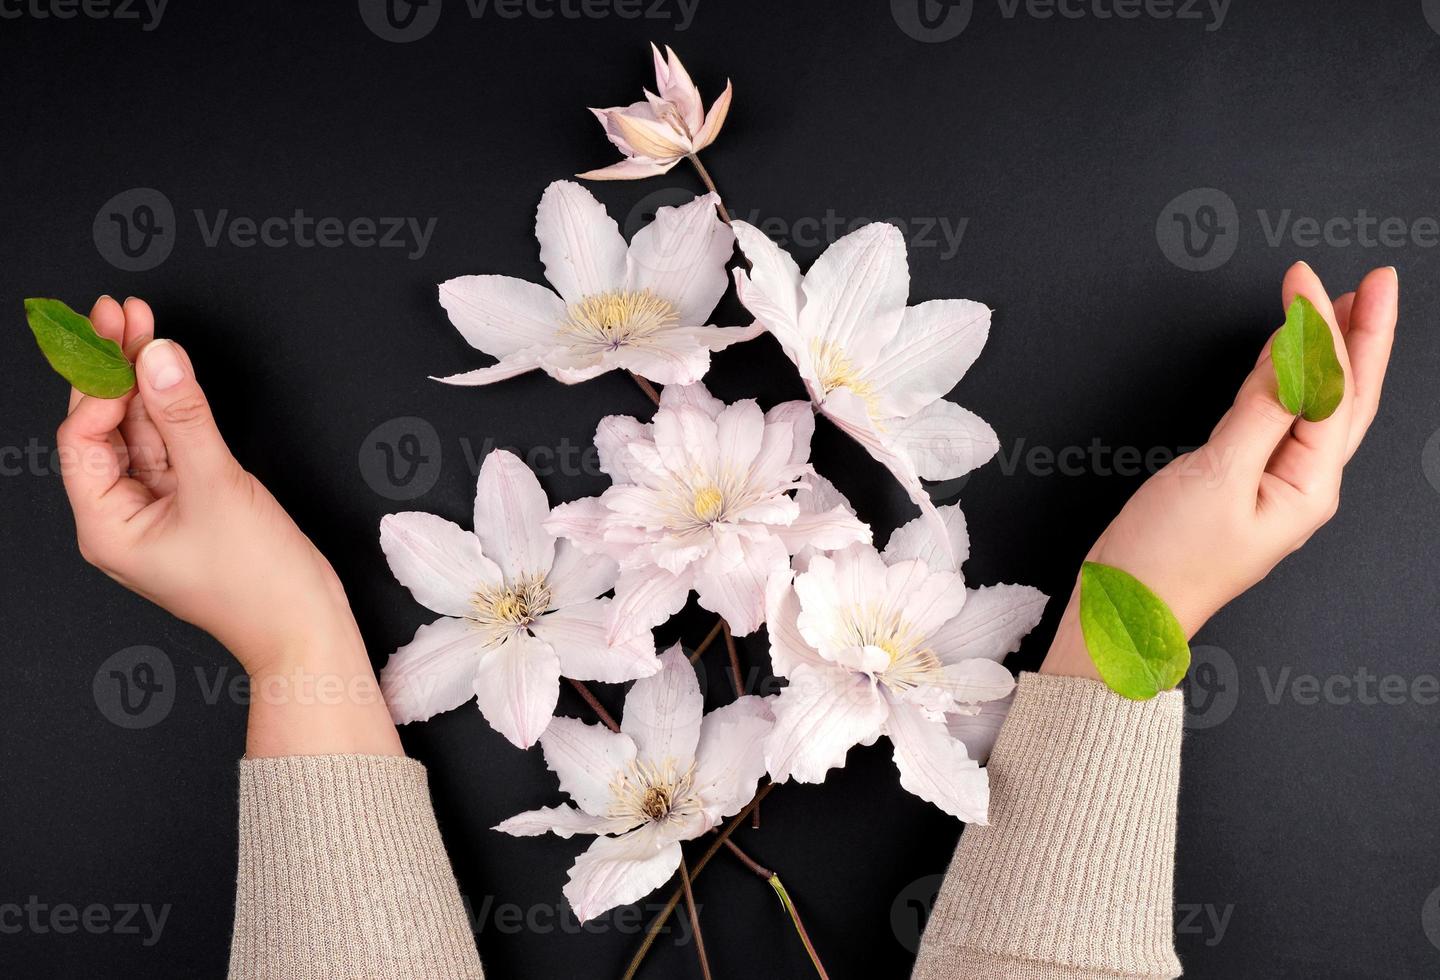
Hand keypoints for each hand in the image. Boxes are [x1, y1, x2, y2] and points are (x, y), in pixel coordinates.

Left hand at [57, 296, 399, 753]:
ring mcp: (159, 512)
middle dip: (115, 368)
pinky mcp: (194, 506)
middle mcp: (123, 519)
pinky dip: (171, 410)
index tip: (118, 334)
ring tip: (142, 325)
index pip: (84, 437)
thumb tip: (158, 354)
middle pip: (107, 428)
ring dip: (144, 381)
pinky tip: (169, 373)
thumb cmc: (258, 586)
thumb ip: (185, 415)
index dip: (99, 382)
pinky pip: (171, 448)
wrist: (305, 631)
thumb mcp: (218, 487)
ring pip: (140, 433)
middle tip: (121, 311)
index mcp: (106, 527)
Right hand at [1042, 262, 1398, 680]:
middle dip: (1361, 335)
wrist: (1125, 615)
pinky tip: (1286, 359)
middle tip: (1374, 281)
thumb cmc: (1165, 560)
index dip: (1323, 326)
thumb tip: (1295, 354)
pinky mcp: (1238, 486)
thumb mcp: (1215, 477)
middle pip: (1347, 397)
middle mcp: (1302, 486)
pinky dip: (1287, 380)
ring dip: (1329, 352)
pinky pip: (1278, 421)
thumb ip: (1261, 411)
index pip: (1331, 389)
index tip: (1305, 276)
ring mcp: (1272, 487)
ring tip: (1341, 305)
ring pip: (1316, 406)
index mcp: (1308, 487)